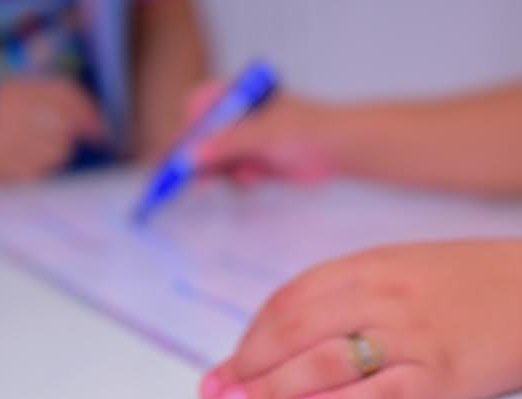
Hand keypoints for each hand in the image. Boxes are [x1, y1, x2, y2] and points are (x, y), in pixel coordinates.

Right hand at [0, 79, 104, 181]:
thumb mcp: (5, 103)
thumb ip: (44, 104)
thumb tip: (92, 121)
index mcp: (9, 90)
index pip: (65, 92)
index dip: (90, 110)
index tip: (100, 126)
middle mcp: (9, 111)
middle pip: (68, 122)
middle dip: (78, 136)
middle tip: (82, 145)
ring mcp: (7, 142)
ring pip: (61, 149)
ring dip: (58, 155)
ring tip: (36, 156)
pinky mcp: (7, 171)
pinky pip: (45, 171)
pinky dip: (42, 171)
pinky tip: (25, 169)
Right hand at [184, 81, 340, 185]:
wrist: (339, 151)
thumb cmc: (306, 130)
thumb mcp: (263, 134)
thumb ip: (226, 144)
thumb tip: (191, 156)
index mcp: (237, 95)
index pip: (199, 106)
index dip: (187, 128)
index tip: (181, 152)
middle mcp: (238, 116)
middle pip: (203, 137)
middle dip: (199, 159)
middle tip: (194, 180)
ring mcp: (246, 140)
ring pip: (216, 159)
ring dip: (223, 172)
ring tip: (245, 174)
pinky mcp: (255, 161)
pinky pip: (233, 174)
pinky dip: (240, 179)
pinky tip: (258, 177)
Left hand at [199, 240, 521, 398]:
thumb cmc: (476, 279)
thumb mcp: (408, 264)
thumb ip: (354, 288)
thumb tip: (294, 327)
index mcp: (373, 265)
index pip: (292, 298)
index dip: (253, 333)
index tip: (230, 360)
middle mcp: (385, 297)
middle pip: (297, 330)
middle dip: (248, 363)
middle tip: (217, 391)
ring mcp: (414, 337)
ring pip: (326, 361)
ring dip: (275, 386)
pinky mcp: (442, 376)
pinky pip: (381, 394)